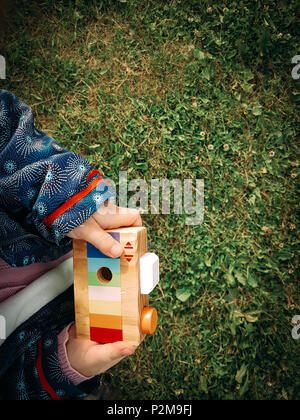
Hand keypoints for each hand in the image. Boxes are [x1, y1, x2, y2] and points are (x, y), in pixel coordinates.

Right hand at [66, 202, 140, 374]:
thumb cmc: (88, 362)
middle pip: (130, 294)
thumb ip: (114, 352)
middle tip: (130, 256)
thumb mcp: (101, 357)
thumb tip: (132, 346)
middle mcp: (122, 317)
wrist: (66, 357)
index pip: (141, 309)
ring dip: (115, 274)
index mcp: (129, 329)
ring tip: (114, 256)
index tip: (145, 275)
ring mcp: (110, 310)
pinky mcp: (97, 306)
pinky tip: (96, 266)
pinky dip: (100, 280)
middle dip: (131, 276)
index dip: (144, 292)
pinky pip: (101, 291)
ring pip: (116, 289)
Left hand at [67, 202, 141, 257]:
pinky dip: (96, 233)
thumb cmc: (70, 211)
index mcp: (113, 213)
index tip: (132, 242)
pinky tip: (88, 241)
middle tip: (114, 251)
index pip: (134, 218)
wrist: (52, 199)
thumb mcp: (87, 230)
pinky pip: (99, 225)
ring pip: (110, 225)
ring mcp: (99, 211)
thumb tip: (118, 252)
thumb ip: (103, 241)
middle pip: (123, 224)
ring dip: (107, 237)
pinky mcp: (88, 213)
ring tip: (99, 250)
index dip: (137, 229)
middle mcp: (109, 210)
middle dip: (120, 238)